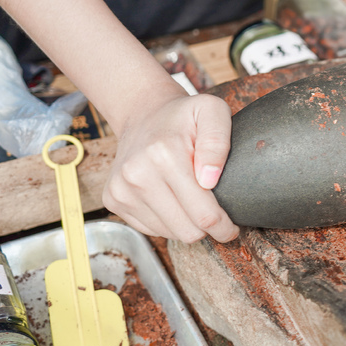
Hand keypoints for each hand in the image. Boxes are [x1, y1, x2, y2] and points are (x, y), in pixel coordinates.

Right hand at [103, 90, 238, 243]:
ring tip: (193, 201)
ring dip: (187, 224)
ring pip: (170, 234)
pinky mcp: (113, 199)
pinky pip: (151, 229)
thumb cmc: (184, 116)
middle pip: (187, 231)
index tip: (233, 227)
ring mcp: (121, 189)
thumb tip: (209, 179)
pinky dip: (167, 222)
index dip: (225, 227)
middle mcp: (137, 174)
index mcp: (165, 155)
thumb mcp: (212, 111)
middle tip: (217, 214)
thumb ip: (217, 141)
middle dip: (208, 229)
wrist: (144, 114)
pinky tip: (173, 200)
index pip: (204, 214)